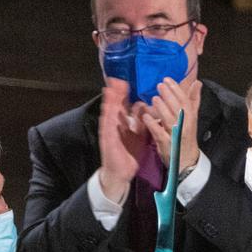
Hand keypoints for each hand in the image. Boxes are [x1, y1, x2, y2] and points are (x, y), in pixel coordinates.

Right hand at [96, 78, 147, 201]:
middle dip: (115, 93)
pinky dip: (107, 117)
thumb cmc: (129, 154)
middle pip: (114, 106)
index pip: (123, 105)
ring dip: (109, 102)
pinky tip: (107, 108)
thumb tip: (144, 107)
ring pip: (109, 113)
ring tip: (111, 88)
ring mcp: (109, 132)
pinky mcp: (107, 140)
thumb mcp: (139, 135)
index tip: (125, 81)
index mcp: (123, 123)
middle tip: (116, 79)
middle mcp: (115, 125)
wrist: (121, 173)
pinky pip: (107, 126)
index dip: (124, 93)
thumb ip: (141, 122)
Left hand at [141, 74, 201, 175]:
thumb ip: (193, 100)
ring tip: (154, 98)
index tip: (167, 79)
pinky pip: (160, 134)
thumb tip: (197, 82)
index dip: (176, 89)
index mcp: (191, 117)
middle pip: (178, 108)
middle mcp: (185, 125)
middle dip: (169, 95)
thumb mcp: (192, 117)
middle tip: (159, 85)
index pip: (185, 100)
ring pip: (170, 120)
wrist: (187, 160)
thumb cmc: (187, 136)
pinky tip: (146, 117)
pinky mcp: (167, 145)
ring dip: (162, 108)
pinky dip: (153, 125)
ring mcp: (176, 135)